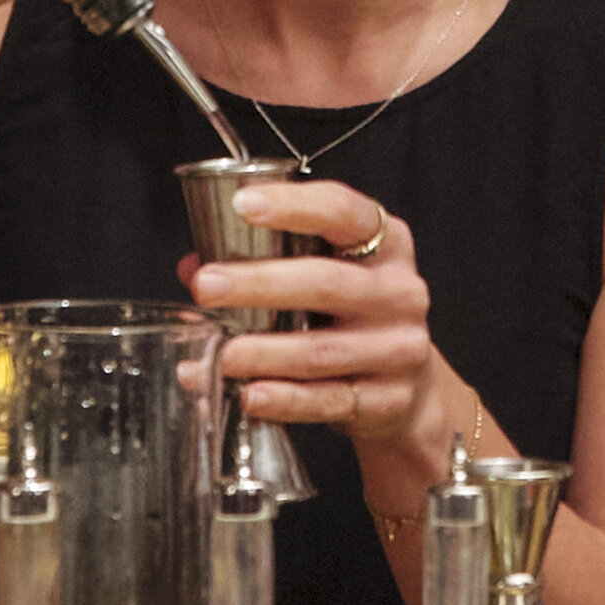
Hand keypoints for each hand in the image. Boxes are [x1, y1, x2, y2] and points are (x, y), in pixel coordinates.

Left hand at [182, 172, 445, 447]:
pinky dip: (285, 400)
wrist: (410, 388)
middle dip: (258, 284)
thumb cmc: (355, 316)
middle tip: (205, 287)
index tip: (242, 204)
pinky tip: (250, 395)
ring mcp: (398, 348)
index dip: (292, 205)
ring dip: (261, 352)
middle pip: (325, 282)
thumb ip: (265, 262)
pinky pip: (329, 400)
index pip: (342, 211)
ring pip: (320, 350)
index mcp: (386, 243)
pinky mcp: (389, 401)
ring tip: (218, 353)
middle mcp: (399, 291)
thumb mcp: (327, 273)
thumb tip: (194, 267)